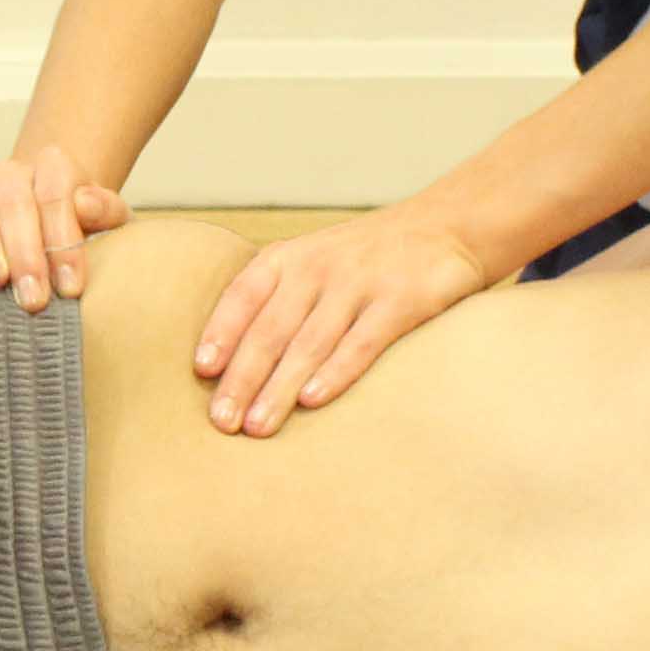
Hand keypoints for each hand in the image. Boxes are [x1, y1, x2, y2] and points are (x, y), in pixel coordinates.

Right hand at [0, 146, 127, 310]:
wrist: (49, 222)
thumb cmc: (81, 230)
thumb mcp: (109, 222)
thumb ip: (106, 212)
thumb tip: (86, 205)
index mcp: (53, 167)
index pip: (56, 195)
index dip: (63, 241)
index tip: (71, 287)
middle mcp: (10, 175)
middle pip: (13, 201)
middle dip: (25, 252)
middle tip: (33, 299)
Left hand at [194, 199, 498, 433]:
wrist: (448, 225)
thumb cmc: (366, 260)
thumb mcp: (315, 261)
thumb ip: (277, 300)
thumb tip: (228, 364)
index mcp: (289, 259)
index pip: (244, 295)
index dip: (221, 332)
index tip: (201, 371)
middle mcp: (318, 268)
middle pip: (271, 329)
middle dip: (242, 378)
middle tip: (221, 422)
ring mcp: (359, 283)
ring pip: (310, 342)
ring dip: (279, 387)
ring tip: (258, 425)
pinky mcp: (401, 301)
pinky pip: (362, 342)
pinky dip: (335, 371)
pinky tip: (312, 400)